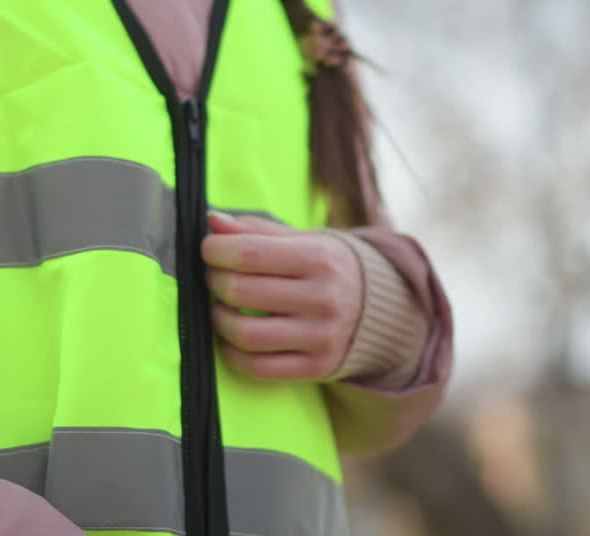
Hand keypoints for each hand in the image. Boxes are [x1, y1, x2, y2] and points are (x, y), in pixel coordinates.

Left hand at [201, 211, 363, 380]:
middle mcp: (323, 298)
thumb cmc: (327, 267)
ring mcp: (321, 337)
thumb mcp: (302, 239)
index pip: (249, 253)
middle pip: (241, 292)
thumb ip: (256, 230)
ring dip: (218, 319)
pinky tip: (231, 338)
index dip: (216, 250)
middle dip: (214, 281)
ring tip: (220, 306)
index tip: (210, 249)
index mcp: (319, 258)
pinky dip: (232, 353)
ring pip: (245, 334)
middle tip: (214, 276)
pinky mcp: (316, 367)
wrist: (379, 307)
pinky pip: (257, 368)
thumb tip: (213, 221)